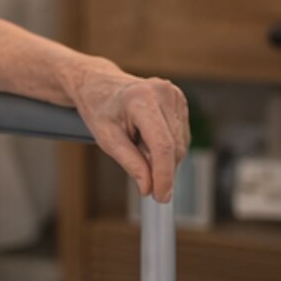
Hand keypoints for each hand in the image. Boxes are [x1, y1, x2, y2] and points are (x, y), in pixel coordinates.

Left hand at [68, 61, 189, 202]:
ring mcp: (174, 94)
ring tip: (137, 143)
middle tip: (140, 172)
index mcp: (141, 99)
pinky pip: (181, 136)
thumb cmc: (99, 108)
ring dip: (163, 157)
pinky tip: (147, 137)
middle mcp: (163, 92)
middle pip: (174, 148)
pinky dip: (166, 146)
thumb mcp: (105, 138)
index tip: (161, 196)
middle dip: (161, 169)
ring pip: (181, 145)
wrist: (99, 84)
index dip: (164, 176)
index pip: (162, 146)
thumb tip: (148, 187)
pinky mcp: (179, 100)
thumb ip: (130, 163)